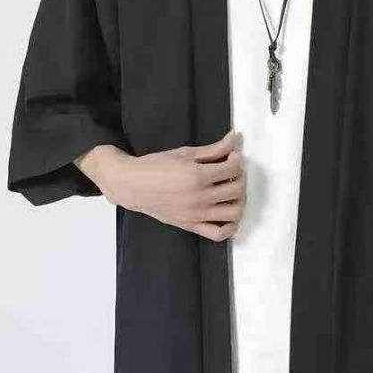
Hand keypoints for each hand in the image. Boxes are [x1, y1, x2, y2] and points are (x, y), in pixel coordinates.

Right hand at [79, 130, 245, 241]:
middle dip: (240, 177)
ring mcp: (196, 214)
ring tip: (233, 191)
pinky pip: (218, 234)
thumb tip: (234, 139)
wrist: (132, 185)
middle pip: (237, 189)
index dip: (237, 160)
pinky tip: (229, 214)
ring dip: (240, 200)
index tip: (232, 157)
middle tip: (233, 172)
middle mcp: (199, 197)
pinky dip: (230, 227)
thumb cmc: (155, 166)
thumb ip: (213, 149)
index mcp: (198, 176)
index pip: (233, 168)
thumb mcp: (185, 153)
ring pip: (234, 212)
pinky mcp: (191, 225)